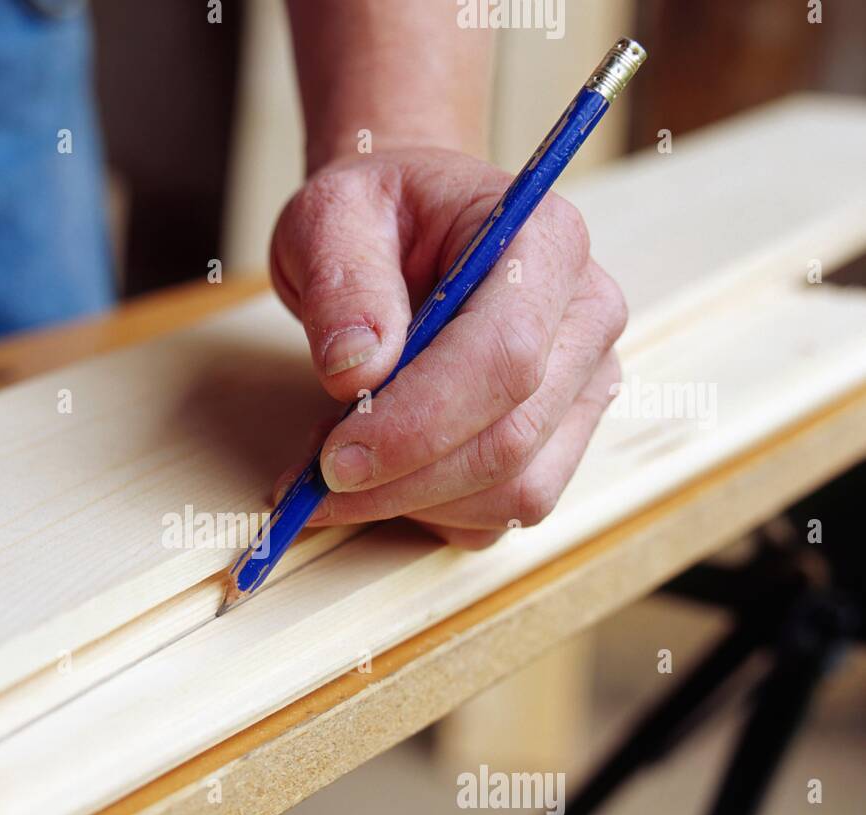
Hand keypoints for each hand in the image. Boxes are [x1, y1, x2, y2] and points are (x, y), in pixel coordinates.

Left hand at [271, 147, 626, 548]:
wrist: (409, 230)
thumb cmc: (377, 217)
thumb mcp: (332, 218)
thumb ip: (342, 282)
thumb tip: (356, 370)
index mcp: (547, 243)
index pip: (503, 358)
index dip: (417, 424)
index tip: (334, 458)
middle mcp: (586, 319)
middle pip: (509, 440)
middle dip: (400, 480)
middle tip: (310, 483)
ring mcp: (582, 387)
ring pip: (512, 493)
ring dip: (408, 502)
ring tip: (332, 461)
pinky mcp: (560, 440)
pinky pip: (499, 514)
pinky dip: (425, 513)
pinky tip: (375, 475)